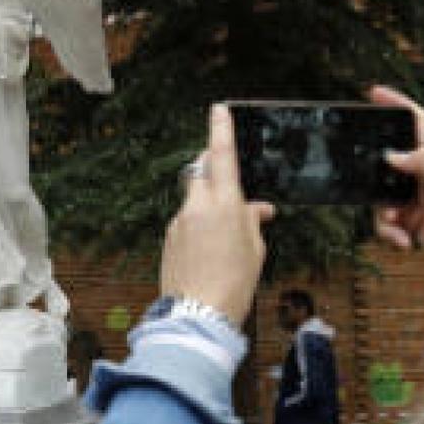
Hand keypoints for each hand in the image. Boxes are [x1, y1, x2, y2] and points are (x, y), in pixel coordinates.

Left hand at [161, 105, 274, 326]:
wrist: (198, 313)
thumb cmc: (234, 283)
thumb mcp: (255, 247)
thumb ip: (251, 220)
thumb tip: (255, 209)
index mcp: (223, 204)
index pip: (221, 155)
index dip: (220, 130)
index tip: (218, 110)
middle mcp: (195, 207)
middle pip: (201, 172)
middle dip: (214, 169)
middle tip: (231, 180)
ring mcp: (178, 222)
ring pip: (194, 199)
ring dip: (210, 204)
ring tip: (228, 233)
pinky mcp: (168, 238)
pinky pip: (186, 221)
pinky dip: (199, 225)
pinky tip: (211, 249)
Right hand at [368, 85, 423, 280]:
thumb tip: (393, 154)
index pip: (420, 123)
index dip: (399, 105)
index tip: (375, 94)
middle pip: (393, 159)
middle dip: (375, 167)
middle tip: (358, 169)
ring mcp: (420, 200)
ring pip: (383, 194)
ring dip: (381, 211)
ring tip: (395, 223)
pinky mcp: (414, 222)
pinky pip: (387, 220)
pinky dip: (389, 232)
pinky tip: (404, 242)